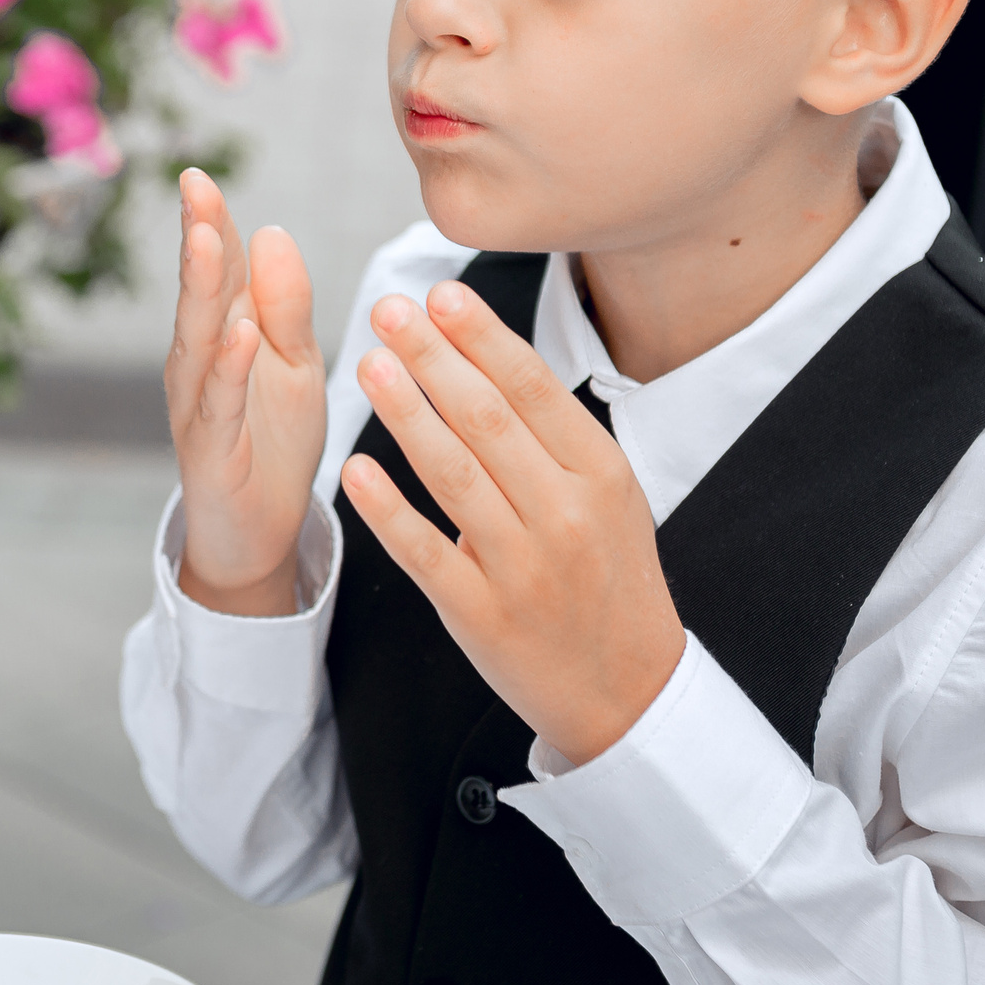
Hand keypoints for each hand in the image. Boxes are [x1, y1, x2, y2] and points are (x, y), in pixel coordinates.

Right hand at [165, 169, 325, 615]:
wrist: (259, 536)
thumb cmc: (273, 444)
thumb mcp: (294, 365)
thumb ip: (285, 305)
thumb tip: (270, 231)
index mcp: (224, 336)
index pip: (217, 271)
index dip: (209, 223)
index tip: (199, 175)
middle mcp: (200, 365)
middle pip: (200, 294)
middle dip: (197, 239)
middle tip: (194, 188)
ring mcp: (199, 408)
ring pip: (200, 341)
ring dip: (202, 291)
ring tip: (205, 239)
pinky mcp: (211, 453)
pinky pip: (220, 405)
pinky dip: (229, 369)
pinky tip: (239, 335)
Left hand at [341, 280, 683, 762]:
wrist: (627, 690)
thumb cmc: (609, 578)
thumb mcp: (612, 496)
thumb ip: (558, 434)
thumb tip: (489, 352)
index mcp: (602, 475)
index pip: (534, 389)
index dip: (482, 337)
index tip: (441, 295)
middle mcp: (565, 515)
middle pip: (487, 419)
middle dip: (432, 357)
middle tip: (388, 312)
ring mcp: (522, 567)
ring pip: (452, 474)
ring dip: (405, 413)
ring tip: (368, 364)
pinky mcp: (479, 613)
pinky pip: (423, 550)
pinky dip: (387, 508)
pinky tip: (356, 468)